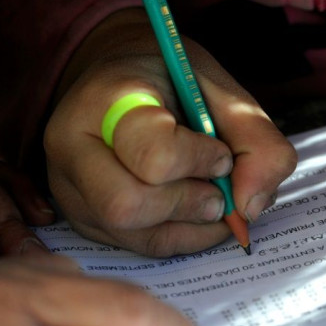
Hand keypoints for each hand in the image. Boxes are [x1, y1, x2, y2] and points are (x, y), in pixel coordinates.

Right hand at [44, 8, 296, 255]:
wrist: (120, 78)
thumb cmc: (168, 78)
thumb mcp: (220, 87)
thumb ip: (255, 140)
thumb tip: (251, 207)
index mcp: (105, 99)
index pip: (152, 155)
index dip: (200, 162)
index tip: (220, 153)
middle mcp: (72, 146)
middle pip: (127, 206)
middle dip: (189, 203)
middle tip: (217, 189)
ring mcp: (70, 188)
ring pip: (134, 234)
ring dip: (191, 224)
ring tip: (211, 197)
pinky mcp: (82, 218)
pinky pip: (138, 247)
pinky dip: (182, 236)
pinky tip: (196, 213)